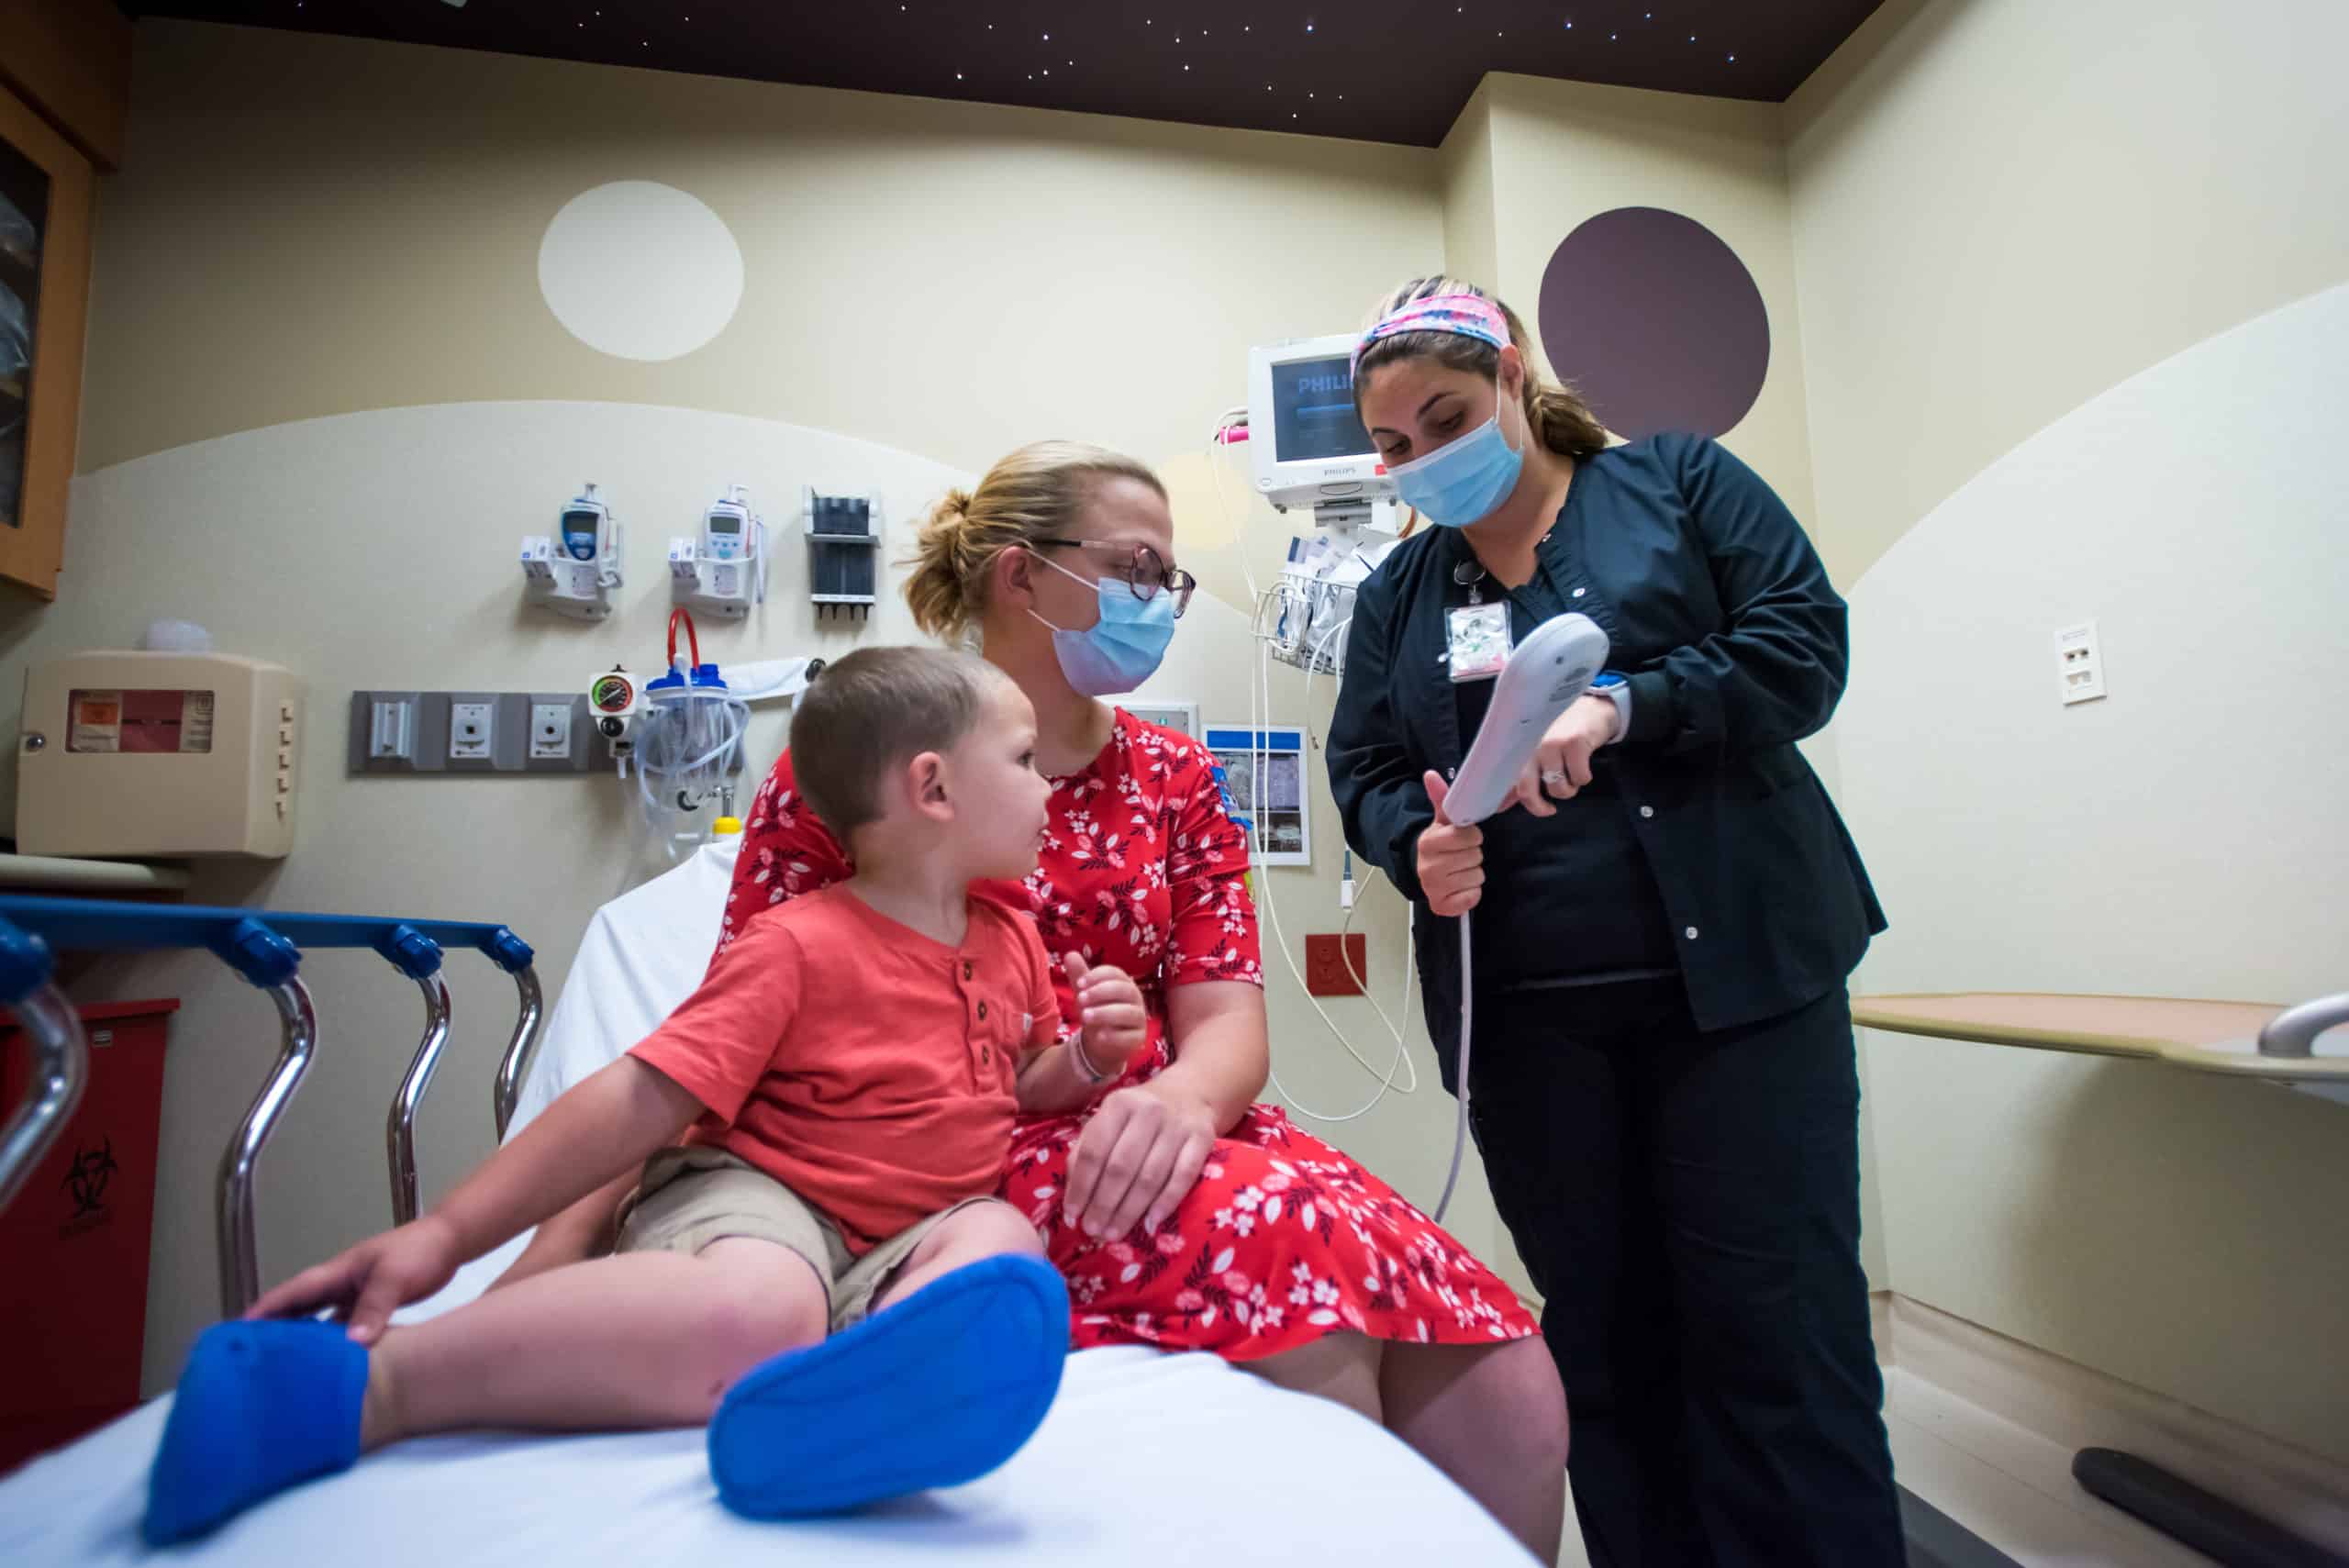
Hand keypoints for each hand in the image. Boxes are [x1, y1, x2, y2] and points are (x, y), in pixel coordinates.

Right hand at [246, 1214, 462, 1344]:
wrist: (450, 1241)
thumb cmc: (420, 1251)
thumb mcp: (394, 1276)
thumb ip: (374, 1307)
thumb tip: (352, 1343)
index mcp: (336, 1273)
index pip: (291, 1293)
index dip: (263, 1311)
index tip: (237, 1332)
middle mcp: (339, 1284)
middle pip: (297, 1310)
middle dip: (272, 1330)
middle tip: (250, 1359)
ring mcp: (353, 1294)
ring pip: (318, 1321)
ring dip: (301, 1340)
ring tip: (282, 1368)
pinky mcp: (370, 1304)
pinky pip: (342, 1327)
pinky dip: (331, 1344)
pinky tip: (326, 1364)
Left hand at [1062, 1079, 1216, 1240]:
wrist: (1189, 1094)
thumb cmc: (1137, 1117)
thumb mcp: (1107, 1122)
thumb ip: (1085, 1153)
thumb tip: (1072, 1202)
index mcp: (1118, 1105)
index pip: (1094, 1152)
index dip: (1081, 1187)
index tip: (1072, 1216)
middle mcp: (1148, 1111)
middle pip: (1121, 1167)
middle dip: (1103, 1205)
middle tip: (1094, 1232)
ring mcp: (1178, 1125)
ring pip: (1150, 1176)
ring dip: (1129, 1211)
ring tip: (1113, 1234)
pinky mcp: (1203, 1138)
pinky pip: (1183, 1176)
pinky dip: (1166, 1202)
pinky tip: (1150, 1223)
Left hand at [1066, 953, 1147, 1078]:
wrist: (1102, 1041)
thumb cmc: (1096, 1010)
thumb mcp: (1085, 993)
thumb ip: (1079, 975)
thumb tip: (1070, 954)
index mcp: (1124, 983)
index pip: (1116, 973)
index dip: (1098, 976)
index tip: (1079, 983)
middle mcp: (1135, 999)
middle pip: (1125, 990)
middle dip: (1101, 993)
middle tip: (1080, 999)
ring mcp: (1139, 1019)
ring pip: (1129, 1013)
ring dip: (1105, 1013)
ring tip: (1085, 1017)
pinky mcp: (1138, 1039)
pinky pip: (1129, 1036)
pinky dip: (1114, 1036)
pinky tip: (1098, 1035)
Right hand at [1414, 771, 1484, 916]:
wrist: (1425, 872)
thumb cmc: (1440, 844)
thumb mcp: (1442, 821)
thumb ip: (1441, 798)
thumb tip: (1431, 774)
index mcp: (1428, 842)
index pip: (1468, 836)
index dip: (1471, 836)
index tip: (1462, 839)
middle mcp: (1428, 867)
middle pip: (1475, 857)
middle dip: (1473, 856)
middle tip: (1460, 856)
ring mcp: (1433, 889)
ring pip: (1476, 877)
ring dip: (1473, 874)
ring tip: (1459, 871)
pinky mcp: (1442, 907)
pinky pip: (1472, 898)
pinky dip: (1471, 894)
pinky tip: (1460, 887)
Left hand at [1506, 695, 1617, 817]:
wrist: (1591, 709)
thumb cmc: (1563, 735)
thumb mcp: (1538, 754)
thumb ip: (1521, 779)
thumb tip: (1501, 806)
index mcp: (1519, 751)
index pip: (1508, 783)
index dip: (1519, 802)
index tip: (1539, 810)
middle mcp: (1530, 747)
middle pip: (1527, 790)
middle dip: (1541, 806)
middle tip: (1551, 808)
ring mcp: (1551, 744)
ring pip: (1558, 788)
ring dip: (1569, 789)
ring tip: (1572, 774)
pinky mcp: (1573, 743)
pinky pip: (1579, 778)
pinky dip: (1584, 778)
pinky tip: (1584, 765)